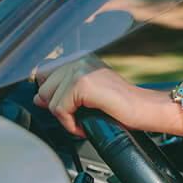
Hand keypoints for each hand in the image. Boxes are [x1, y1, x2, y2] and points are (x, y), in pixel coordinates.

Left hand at [32, 55, 154, 136]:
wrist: (145, 109)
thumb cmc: (121, 105)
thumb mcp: (88, 94)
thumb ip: (62, 91)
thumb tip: (37, 98)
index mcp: (80, 57)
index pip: (44, 73)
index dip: (51, 95)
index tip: (68, 107)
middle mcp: (78, 59)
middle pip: (42, 87)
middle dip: (57, 107)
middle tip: (78, 115)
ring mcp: (80, 69)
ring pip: (48, 99)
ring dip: (64, 118)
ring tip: (84, 120)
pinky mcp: (81, 83)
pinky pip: (59, 110)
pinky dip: (69, 124)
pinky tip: (84, 125)